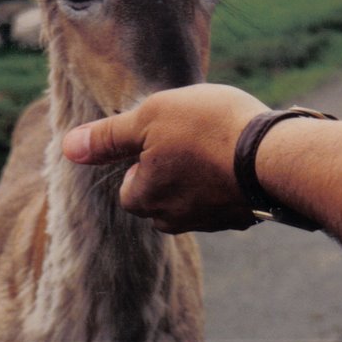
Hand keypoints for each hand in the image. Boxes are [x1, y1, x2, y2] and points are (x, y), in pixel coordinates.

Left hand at [62, 84, 269, 232]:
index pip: (130, 185)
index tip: (167, 135)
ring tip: (221, 145)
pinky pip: (227, 200)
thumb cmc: (206, 129)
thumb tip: (68, 147)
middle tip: (195, 137)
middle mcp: (175, 220)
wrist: (272, 153)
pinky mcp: (244, 218)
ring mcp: (212, 223)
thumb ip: (108, 137)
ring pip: (195, 199)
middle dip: (173, 171)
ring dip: (203, 177)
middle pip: (162, 195)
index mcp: (146, 200)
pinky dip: (230, 183)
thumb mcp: (148, 118)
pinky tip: (244, 159)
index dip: (144, 156)